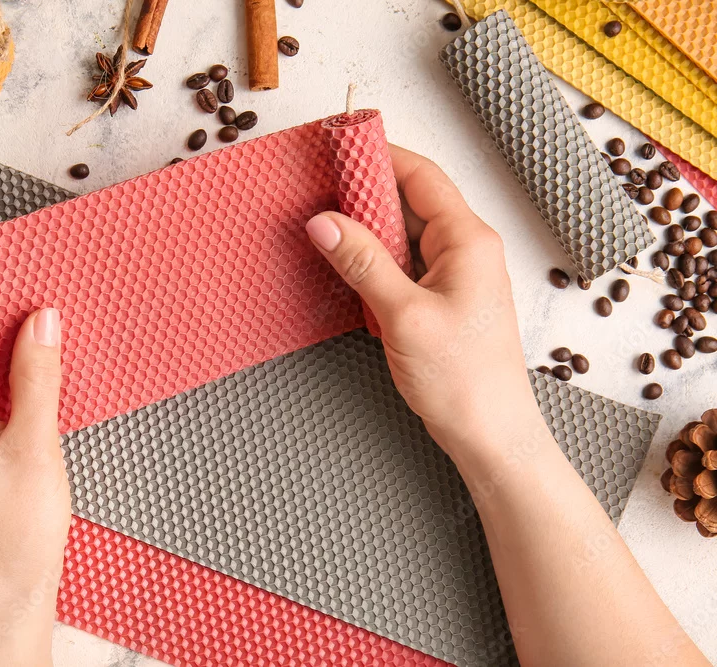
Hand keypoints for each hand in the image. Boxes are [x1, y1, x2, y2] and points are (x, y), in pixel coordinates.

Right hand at [305, 145, 548, 469]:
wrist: (490, 435)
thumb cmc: (463, 380)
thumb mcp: (403, 316)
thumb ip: (363, 263)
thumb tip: (324, 222)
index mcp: (469, 240)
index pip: (422, 176)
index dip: (381, 155)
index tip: (340, 146)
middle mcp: (466, 250)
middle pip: (412, 201)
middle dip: (365, 192)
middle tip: (319, 188)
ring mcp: (456, 275)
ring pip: (405, 235)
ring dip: (368, 229)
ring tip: (325, 224)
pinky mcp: (443, 300)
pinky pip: (406, 264)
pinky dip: (377, 260)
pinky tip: (349, 266)